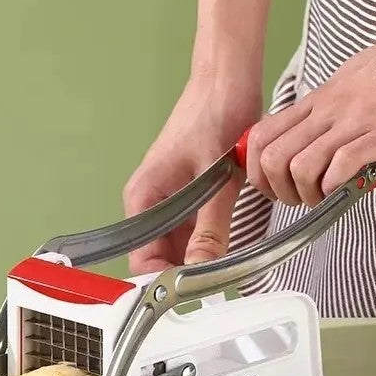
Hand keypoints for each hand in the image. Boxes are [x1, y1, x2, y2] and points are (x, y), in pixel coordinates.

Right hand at [124, 76, 260, 273]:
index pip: (142, 257)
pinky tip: (233, 245)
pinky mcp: (191, 195)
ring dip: (202, 258)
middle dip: (187, 275)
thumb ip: (210, 229)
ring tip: (230, 268)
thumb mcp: (216, 179)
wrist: (228, 79)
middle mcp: (152, 203)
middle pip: (162, 256)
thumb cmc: (215, 116)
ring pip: (182, 246)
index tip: (193, 296)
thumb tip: (201, 272)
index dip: (163, 281)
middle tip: (219, 287)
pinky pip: (197, 230)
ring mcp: (172, 200)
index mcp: (144, 198)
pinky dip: (212, 240)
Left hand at [244, 14, 375, 205]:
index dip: (257, 169)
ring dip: (307, 194)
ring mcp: (355, 121)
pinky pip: (342, 165)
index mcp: (319, 100)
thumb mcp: (353, 80)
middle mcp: (329, 110)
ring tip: (325, 198)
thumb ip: (333, 110)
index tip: (274, 185)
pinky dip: (338, 187)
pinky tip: (350, 187)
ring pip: (300, 165)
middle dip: (277, 190)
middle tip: (298, 200)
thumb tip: (323, 135)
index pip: (261, 135)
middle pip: (272, 157)